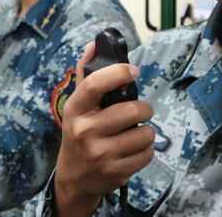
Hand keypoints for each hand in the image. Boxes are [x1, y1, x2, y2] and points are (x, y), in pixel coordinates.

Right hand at [54, 42, 154, 215]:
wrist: (74, 177)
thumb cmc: (79, 133)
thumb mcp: (77, 106)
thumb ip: (86, 75)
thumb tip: (94, 44)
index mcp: (74, 110)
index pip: (94, 85)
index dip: (117, 73)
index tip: (132, 70)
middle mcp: (85, 132)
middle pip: (131, 111)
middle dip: (143, 108)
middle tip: (140, 110)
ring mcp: (101, 155)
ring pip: (144, 134)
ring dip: (146, 131)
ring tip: (136, 132)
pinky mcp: (116, 172)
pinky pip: (147, 154)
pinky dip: (146, 149)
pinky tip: (134, 149)